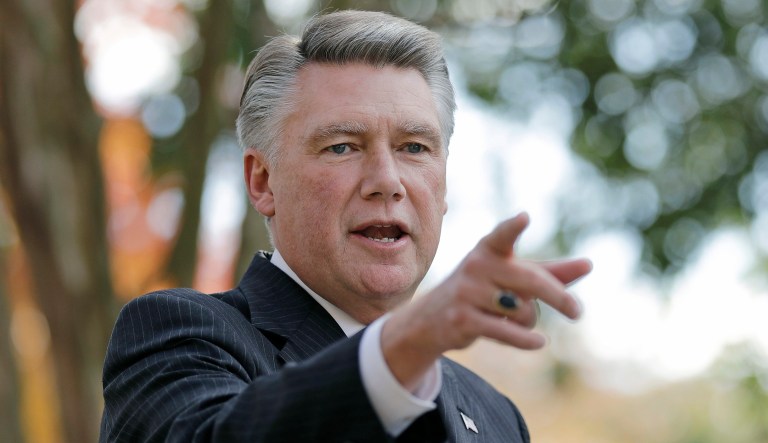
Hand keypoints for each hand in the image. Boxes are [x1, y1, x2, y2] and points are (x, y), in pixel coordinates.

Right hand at [380, 213, 591, 390]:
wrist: (432, 318)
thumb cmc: (483, 290)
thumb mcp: (512, 276)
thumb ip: (549, 271)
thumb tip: (589, 264)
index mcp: (489, 249)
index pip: (502, 235)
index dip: (513, 227)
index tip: (524, 217)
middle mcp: (476, 266)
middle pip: (530, 281)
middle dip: (558, 297)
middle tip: (577, 312)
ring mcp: (468, 293)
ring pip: (522, 310)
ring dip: (529, 320)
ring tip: (515, 318)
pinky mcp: (463, 319)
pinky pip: (507, 331)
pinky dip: (527, 339)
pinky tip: (539, 343)